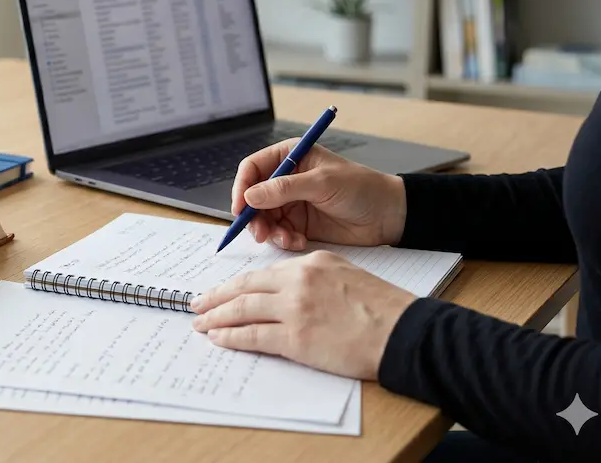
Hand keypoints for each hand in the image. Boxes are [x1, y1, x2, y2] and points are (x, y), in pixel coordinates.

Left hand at [190, 251, 415, 379]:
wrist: (403, 331)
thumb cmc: (383, 309)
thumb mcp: (346, 275)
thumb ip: (315, 278)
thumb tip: (290, 292)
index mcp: (311, 262)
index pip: (263, 273)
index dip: (237, 282)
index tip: (223, 289)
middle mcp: (298, 280)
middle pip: (245, 287)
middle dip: (217, 296)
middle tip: (197, 303)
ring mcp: (294, 308)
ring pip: (242, 309)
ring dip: (216, 317)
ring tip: (200, 322)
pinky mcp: (295, 337)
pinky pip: (252, 334)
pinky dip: (231, 336)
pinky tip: (218, 338)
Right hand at [231, 139, 407, 250]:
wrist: (389, 216)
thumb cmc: (362, 188)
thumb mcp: (322, 183)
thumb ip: (284, 189)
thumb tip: (250, 196)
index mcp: (291, 156)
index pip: (252, 168)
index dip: (242, 187)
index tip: (240, 208)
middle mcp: (286, 179)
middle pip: (253, 197)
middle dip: (254, 216)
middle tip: (259, 233)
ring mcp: (292, 203)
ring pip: (263, 218)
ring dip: (269, 231)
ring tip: (286, 239)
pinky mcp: (299, 224)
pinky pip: (278, 233)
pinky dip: (283, 240)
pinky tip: (299, 242)